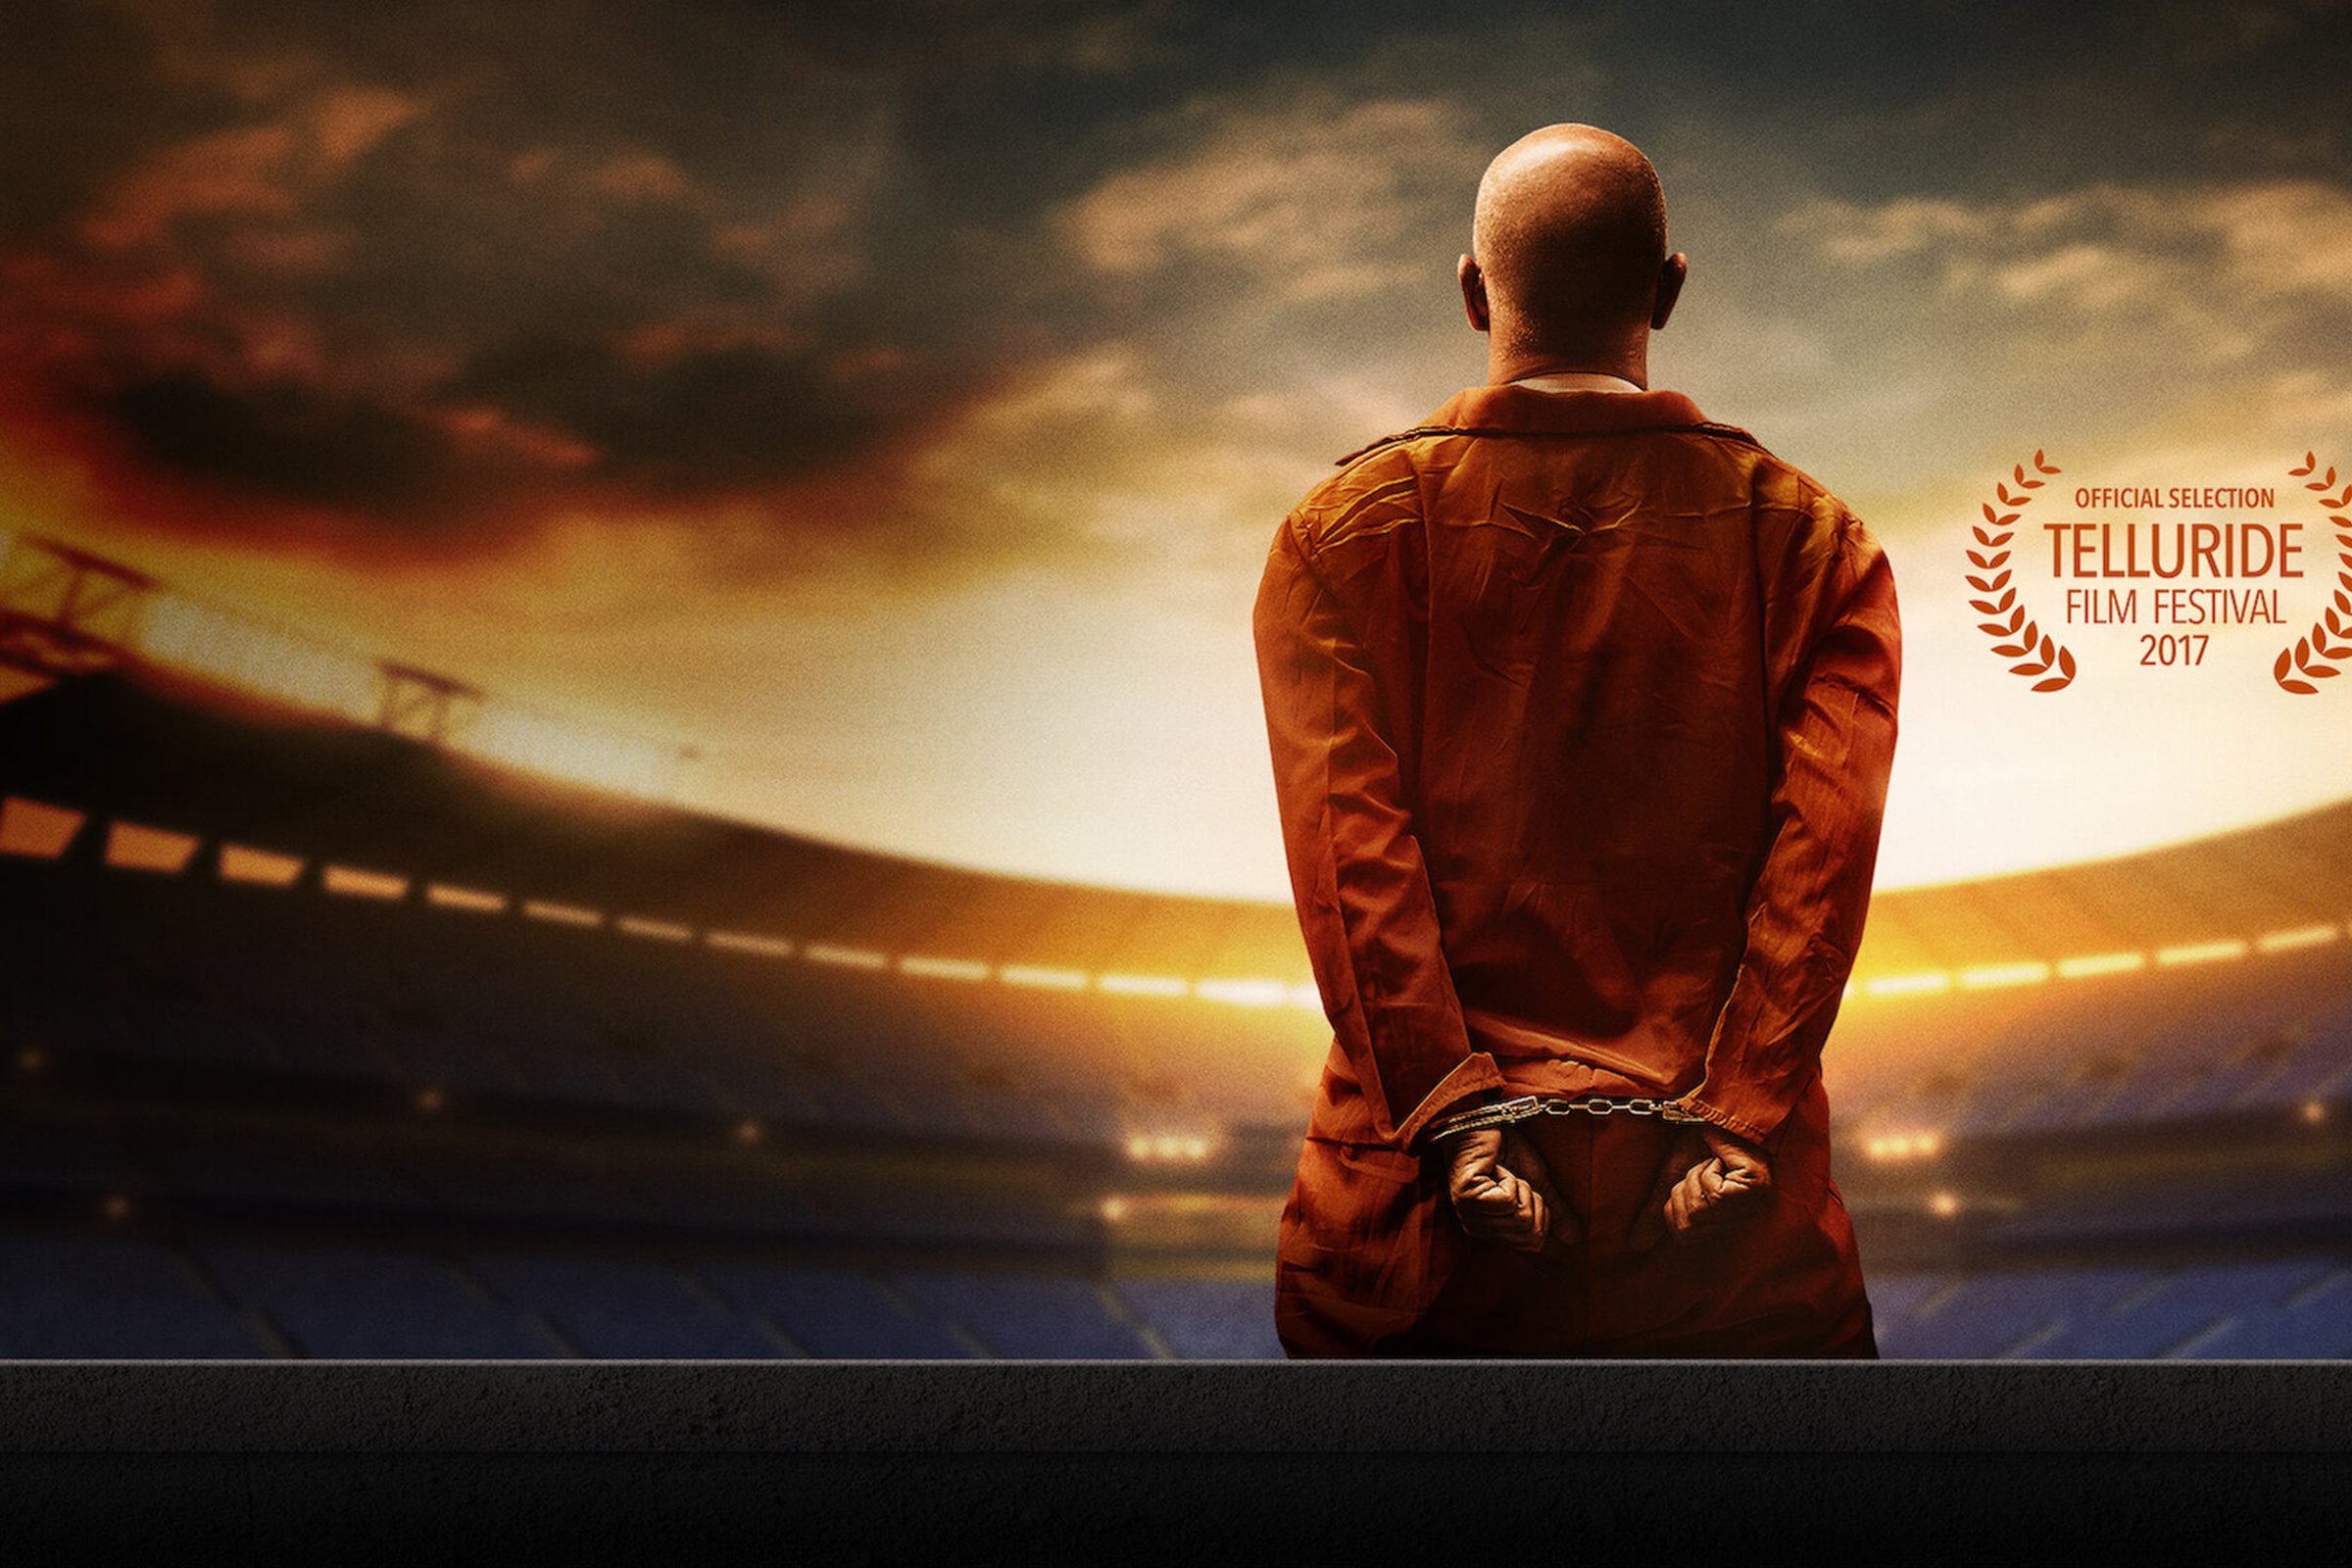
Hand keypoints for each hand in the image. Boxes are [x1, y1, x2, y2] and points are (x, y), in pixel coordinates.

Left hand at [1444, 1126, 1580, 1250]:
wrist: (1486, 1120)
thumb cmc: (1506, 1150)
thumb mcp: (1538, 1183)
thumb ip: (1555, 1211)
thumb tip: (1575, 1238)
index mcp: (1492, 1229)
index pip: (1533, 1243)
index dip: (1542, 1215)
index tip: (1527, 1189)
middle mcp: (1477, 1228)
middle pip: (1531, 1235)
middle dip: (1534, 1202)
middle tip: (1515, 1180)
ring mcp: (1469, 1214)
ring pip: (1521, 1220)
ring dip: (1521, 1188)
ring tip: (1503, 1173)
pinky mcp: (1466, 1197)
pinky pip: (1507, 1201)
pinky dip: (1510, 1179)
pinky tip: (1494, 1168)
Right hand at [1629, 1123, 1772, 1249]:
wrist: (1712, 1114)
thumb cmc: (1698, 1144)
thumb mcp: (1670, 1180)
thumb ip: (1656, 1212)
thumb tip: (1635, 1245)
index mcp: (1723, 1220)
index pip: (1685, 1236)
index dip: (1672, 1209)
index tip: (1682, 1184)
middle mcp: (1741, 1217)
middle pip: (1690, 1226)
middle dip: (1683, 1191)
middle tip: (1697, 1170)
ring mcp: (1751, 1204)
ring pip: (1701, 1210)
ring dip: (1695, 1179)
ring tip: (1709, 1163)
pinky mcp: (1755, 1188)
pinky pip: (1715, 1194)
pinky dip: (1707, 1172)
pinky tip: (1720, 1159)